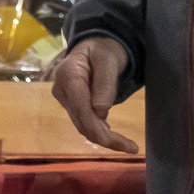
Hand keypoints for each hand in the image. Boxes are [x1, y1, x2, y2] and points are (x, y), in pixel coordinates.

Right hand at [50, 37, 138, 152]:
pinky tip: (115, 136)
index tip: (118, 142)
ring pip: (83, 126)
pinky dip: (100, 131)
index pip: (81, 108)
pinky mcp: (72, 106)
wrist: (95, 46)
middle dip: (105, 137)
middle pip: (82, 122)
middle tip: (131, 147)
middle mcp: (62, 90)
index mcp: (68, 76)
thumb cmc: (103, 49)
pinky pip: (85, 122)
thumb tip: (101, 112)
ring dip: (104, 137)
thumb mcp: (109, 59)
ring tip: (128, 145)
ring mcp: (65, 99)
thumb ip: (105, 82)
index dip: (98, 128)